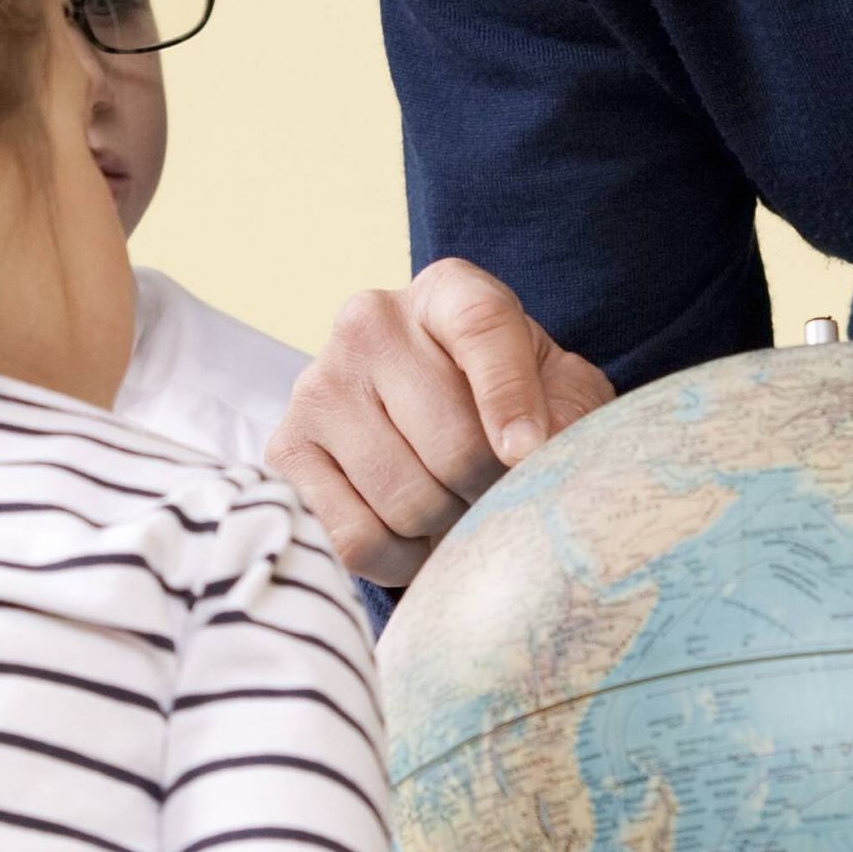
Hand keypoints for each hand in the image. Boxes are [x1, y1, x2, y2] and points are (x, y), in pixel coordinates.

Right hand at [273, 259, 611, 587]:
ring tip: (459, 510)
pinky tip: (415, 535)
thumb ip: (567, 414)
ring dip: (447, 529)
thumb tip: (530, 458)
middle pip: (452, 443)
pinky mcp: (286, 448)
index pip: (483, 330)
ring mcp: (318, 385)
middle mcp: (370, 323)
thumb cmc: (510, 404)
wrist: (429, 421)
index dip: (510, 399)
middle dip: (490, 492)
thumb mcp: (559, 392)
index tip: (528, 456)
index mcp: (449, 292)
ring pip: (405, 500)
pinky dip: (399, 559)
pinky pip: (355, 538)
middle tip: (500, 497)